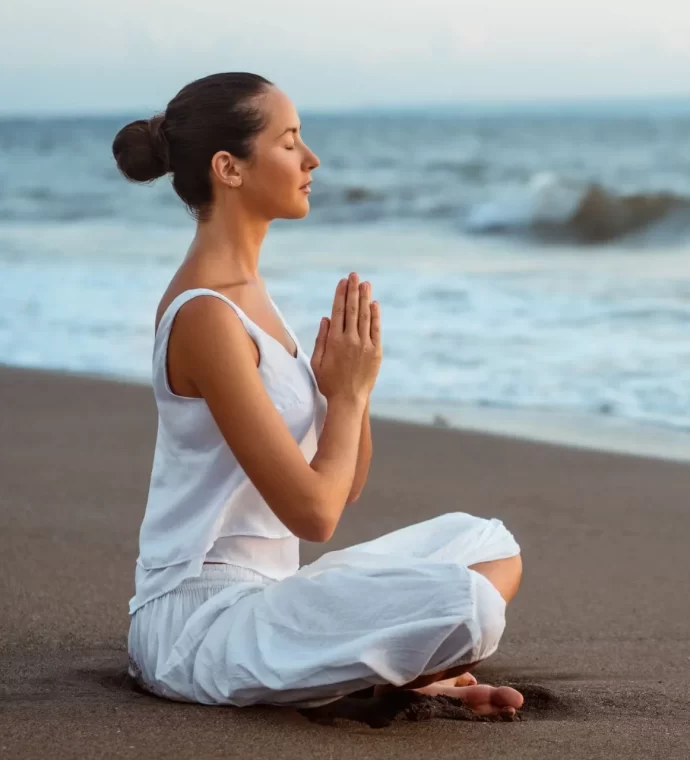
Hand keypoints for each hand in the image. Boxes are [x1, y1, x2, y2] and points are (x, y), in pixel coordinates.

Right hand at [310, 272, 381, 402]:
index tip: (342, 282)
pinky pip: (376, 329)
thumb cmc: (329, 382)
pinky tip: (374, 304)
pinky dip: (375, 316)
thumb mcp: (317, 362)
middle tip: (354, 275)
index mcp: (334, 341)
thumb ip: (321, 339)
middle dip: (353, 290)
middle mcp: (350, 340)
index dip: (340, 295)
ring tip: (365, 284)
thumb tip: (326, 318)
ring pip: (365, 316)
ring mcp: (364, 345)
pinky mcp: (376, 352)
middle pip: (352, 309)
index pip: (338, 311)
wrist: (348, 399)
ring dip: (365, 298)